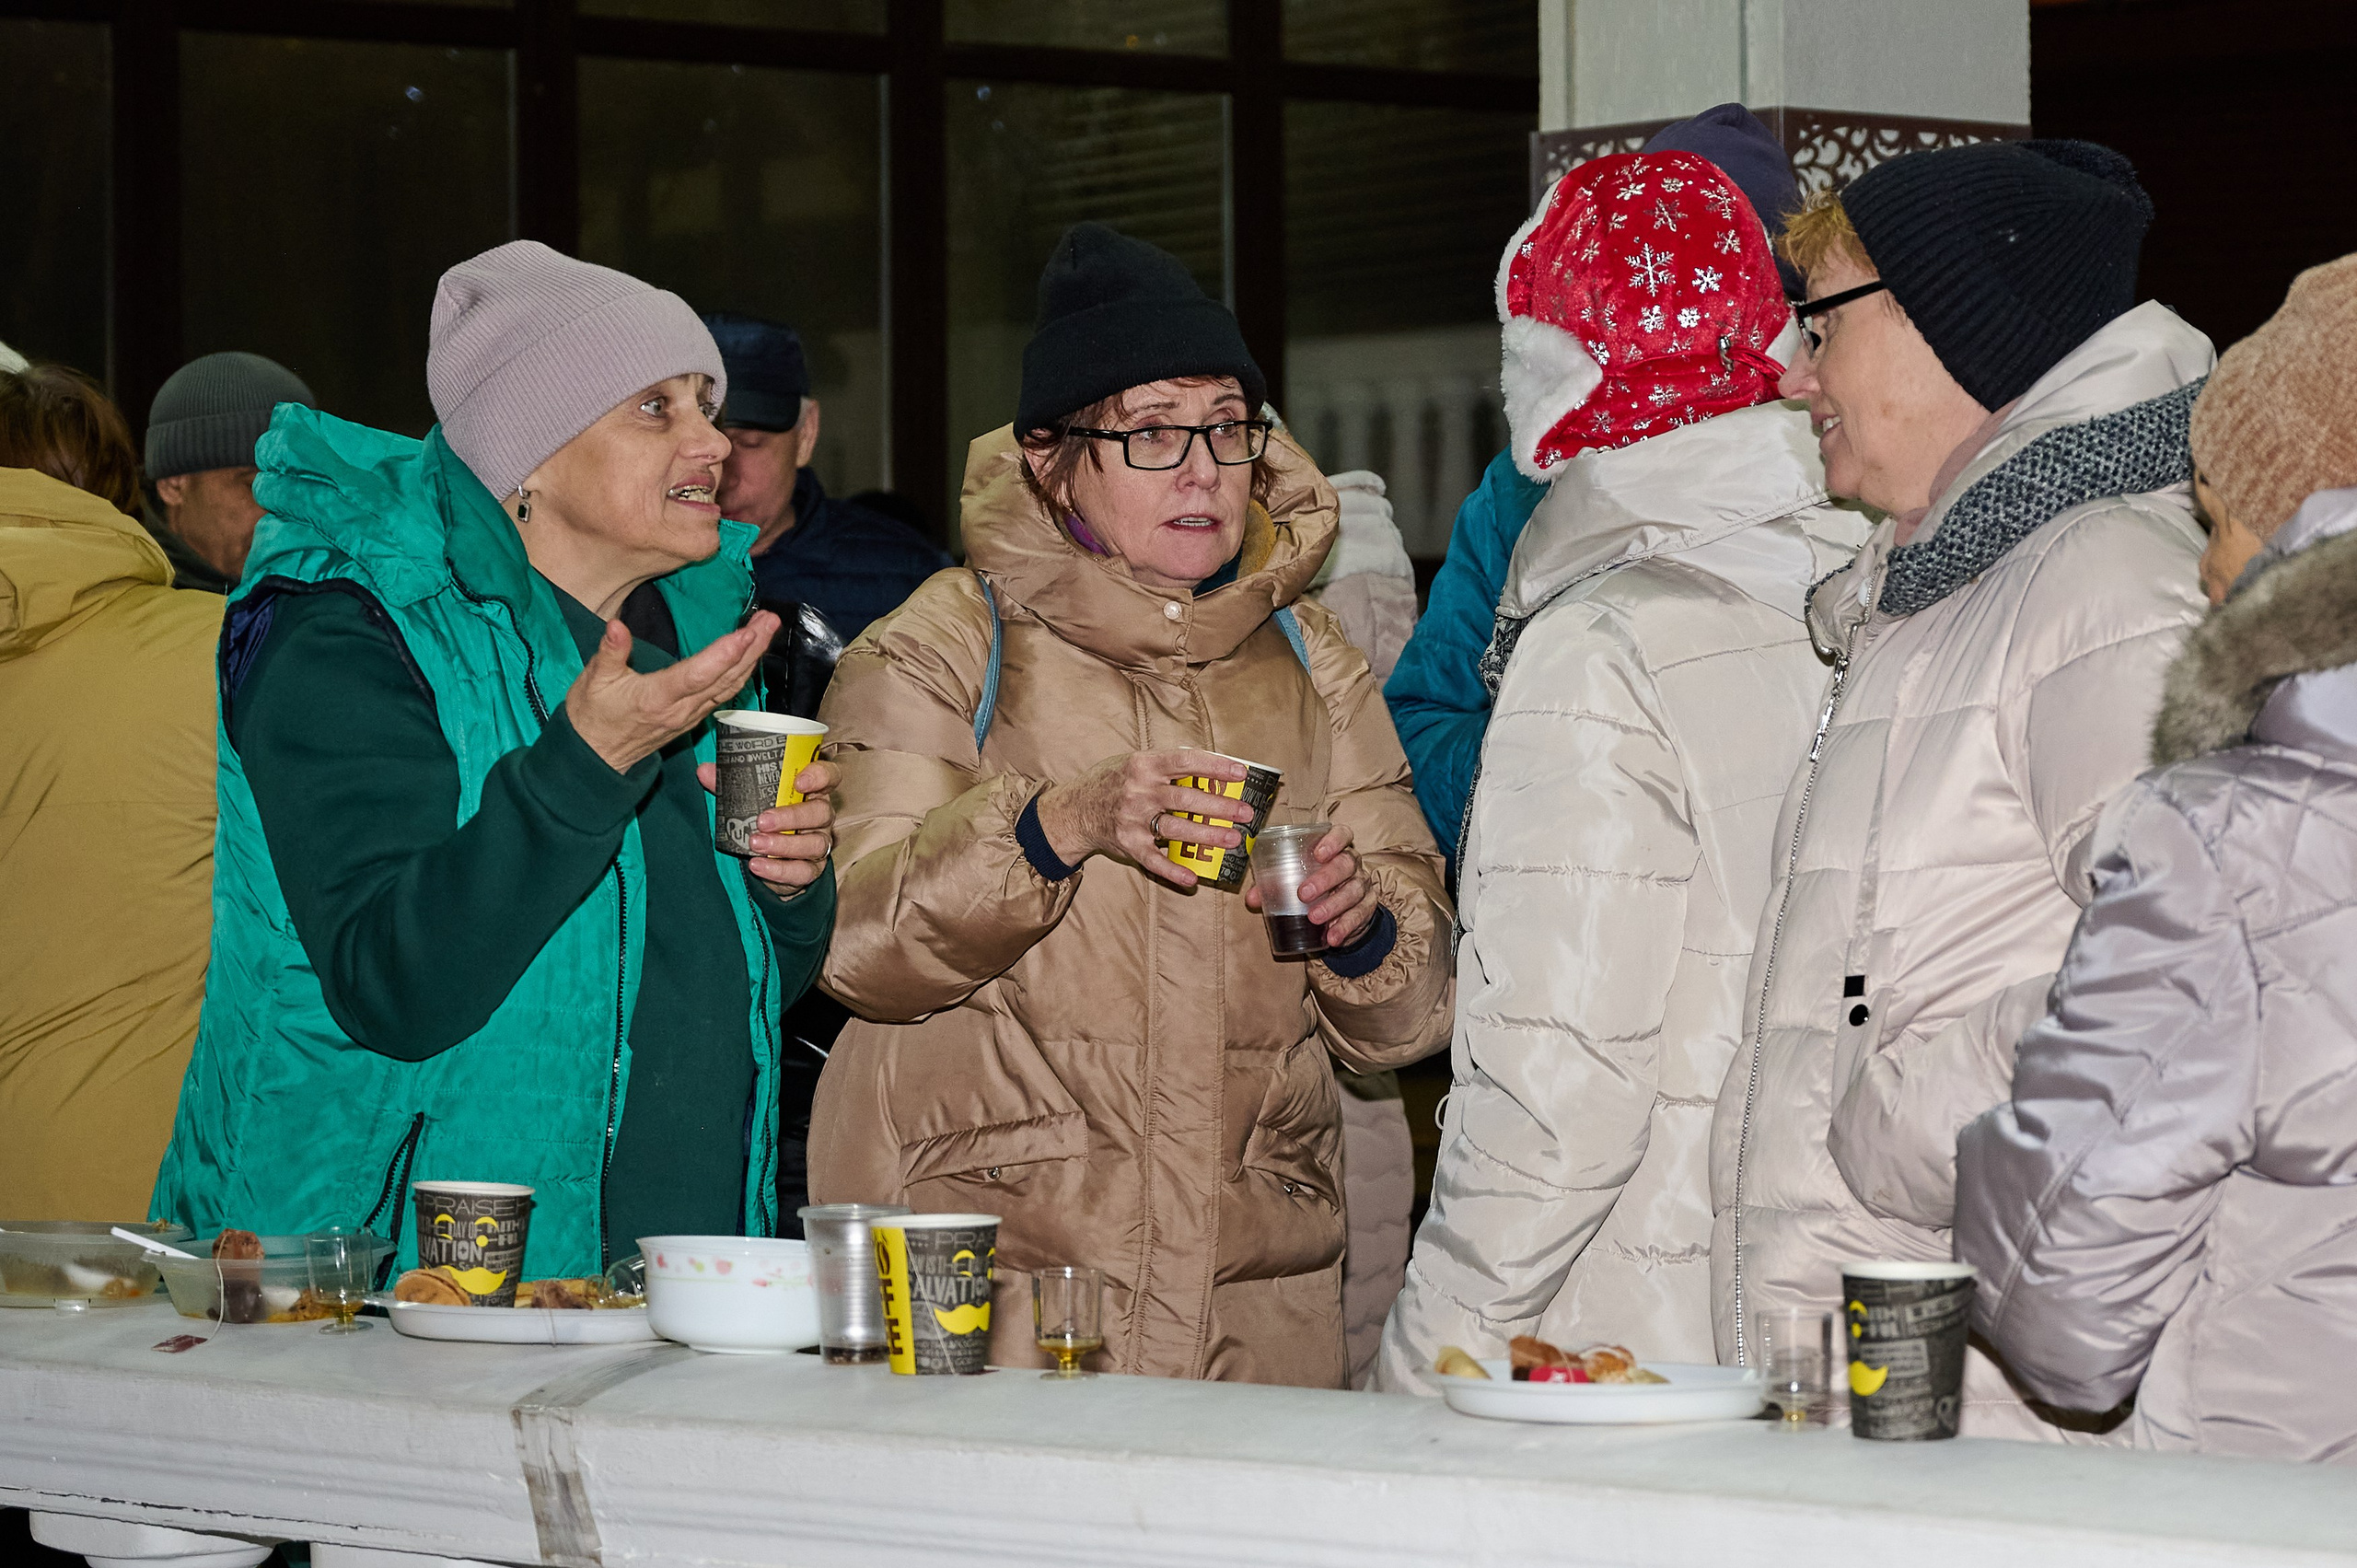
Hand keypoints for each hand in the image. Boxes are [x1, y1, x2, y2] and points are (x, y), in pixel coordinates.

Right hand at [566, 612, 777, 773]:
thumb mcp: (592, 682)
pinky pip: (724, 694)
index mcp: (657, 698)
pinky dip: (741, 673)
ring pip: (729, 686)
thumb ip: (609, 653)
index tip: (746, 633)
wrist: (595, 757)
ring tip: (768, 628)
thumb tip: (617, 626)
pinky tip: (751, 655)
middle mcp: (680, 709)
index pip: (698, 675)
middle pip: (724, 678)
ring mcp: (690, 716)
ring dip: (752, 658)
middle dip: (752, 648)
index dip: (724, 654)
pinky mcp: (692, 718)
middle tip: (770, 619)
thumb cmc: (591, 718)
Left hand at [696, 758, 835, 888]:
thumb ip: (730, 783)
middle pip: (821, 812)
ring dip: (784, 845)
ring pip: (814, 843)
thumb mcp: (748, 797)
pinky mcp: (811, 869)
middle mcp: (820, 815)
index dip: (819, 776)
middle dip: (791, 816)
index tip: (799, 781)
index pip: (828, 776)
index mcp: (810, 790)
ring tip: (754, 844)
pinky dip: (779, 870)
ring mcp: (819, 842)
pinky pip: (803, 871)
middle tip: (762, 821)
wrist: (767, 857)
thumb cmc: (763, 816)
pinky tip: (757, 866)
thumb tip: (704, 771)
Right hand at [1034, 749, 1252, 888]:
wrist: (1073, 810)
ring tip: (1232, 839)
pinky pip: (1154, 860)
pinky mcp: (1128, 844)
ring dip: (1208, 836)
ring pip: (1177, 829)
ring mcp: (1133, 819)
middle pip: (1187, 799)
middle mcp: (1138, 791)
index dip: (1215, 767)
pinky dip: (1173, 871)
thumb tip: (1210, 768)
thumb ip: (1166, 765)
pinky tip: (1193, 878)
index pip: (1186, 761)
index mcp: (1143, 764)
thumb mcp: (1134, 762)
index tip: (1240, 773)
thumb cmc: (1111, 782)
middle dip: (1220, 807)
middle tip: (1246, 812)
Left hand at [1245, 822, 1377, 947]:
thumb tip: (1252, 898)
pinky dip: (1345, 926)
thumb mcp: (1294, 880)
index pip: (1342, 835)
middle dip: (1325, 878)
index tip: (1318, 853)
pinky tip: (1332, 936)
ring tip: (1314, 918)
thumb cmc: (1314, 884)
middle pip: (1345, 864)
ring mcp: (1362, 884)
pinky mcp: (1366, 907)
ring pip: (1353, 890)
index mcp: (1336, 849)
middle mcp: (1352, 864)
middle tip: (1303, 894)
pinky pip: (1359, 915)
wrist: (1341, 910)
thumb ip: (1274, 885)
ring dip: (1333, 905)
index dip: (1333, 841)